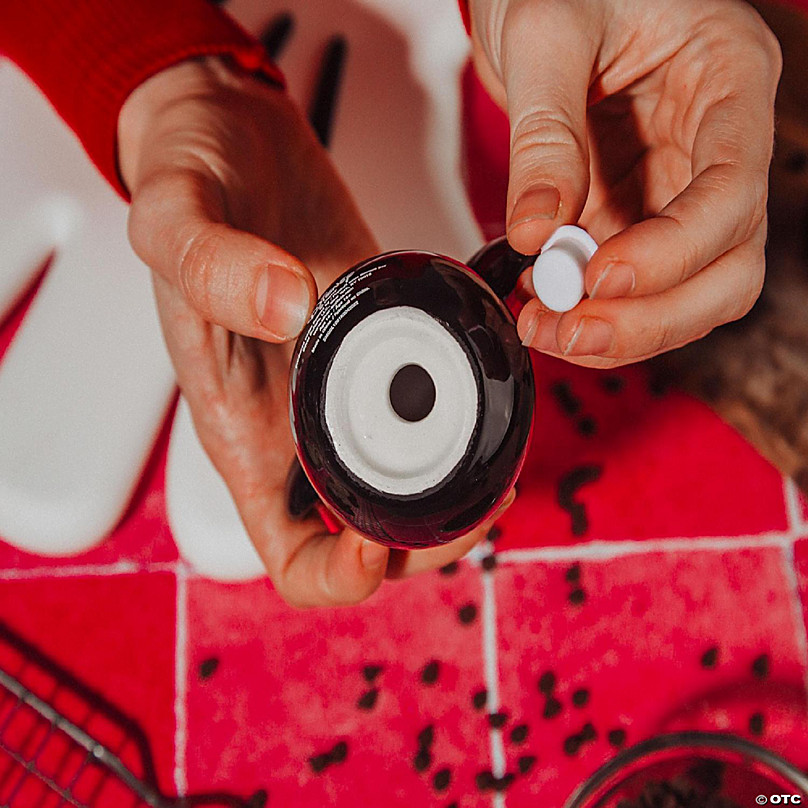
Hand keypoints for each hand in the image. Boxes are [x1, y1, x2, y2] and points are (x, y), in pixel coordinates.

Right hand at [119, 57, 506, 605]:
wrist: (226, 132)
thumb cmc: (186, 184)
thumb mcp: (173, 218)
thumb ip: (214, 265)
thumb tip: (289, 307)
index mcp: (245, 431)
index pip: (293, 559)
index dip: (342, 574)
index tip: (378, 537)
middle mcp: (302, 425)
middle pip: (375, 536)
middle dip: (433, 539)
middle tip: (483, 495)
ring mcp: (348, 389)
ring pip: (415, 480)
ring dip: (463, 487)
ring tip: (503, 450)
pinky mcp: (384, 343)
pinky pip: (435, 401)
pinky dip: (470, 408)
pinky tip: (494, 380)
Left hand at [468, 0, 781, 366]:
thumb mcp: (546, 33)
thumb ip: (545, 135)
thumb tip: (537, 231)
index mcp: (727, 79)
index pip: (731, 191)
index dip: (673, 252)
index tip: (599, 277)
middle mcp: (715, 144)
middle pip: (727, 264)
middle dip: (652, 315)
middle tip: (574, 331)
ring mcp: (676, 187)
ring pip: (688, 289)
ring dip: (622, 326)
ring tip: (547, 328)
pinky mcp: (635, 212)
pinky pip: (630, 282)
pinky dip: (592, 308)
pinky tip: (544, 306)